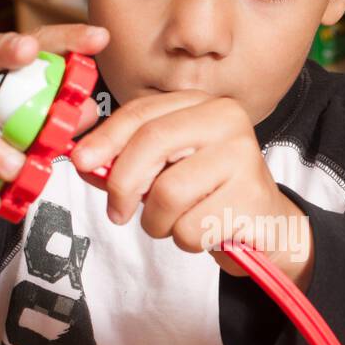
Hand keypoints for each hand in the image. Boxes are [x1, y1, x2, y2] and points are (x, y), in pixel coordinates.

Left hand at [70, 92, 314, 287]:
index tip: (79, 163)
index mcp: (203, 105)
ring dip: (158, 222)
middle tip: (118, 212)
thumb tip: (83, 161)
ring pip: (167, 194)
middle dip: (122, 183)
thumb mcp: (167, 168)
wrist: (265, 226)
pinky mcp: (250, 198)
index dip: (105, 138)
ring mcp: (242, 157)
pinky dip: (185, 240)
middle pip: (151, 144)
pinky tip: (204, 232)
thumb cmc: (210, 194)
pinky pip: (190, 227)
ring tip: (175, 223)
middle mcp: (227, 121)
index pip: (143, 112)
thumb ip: (129, 160)